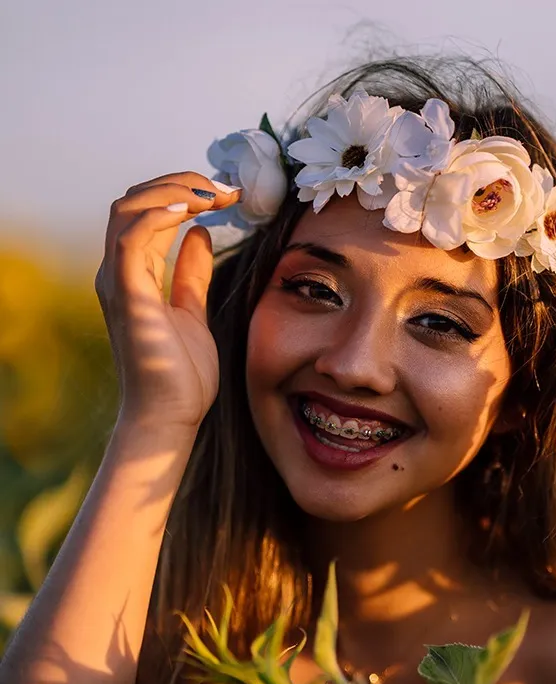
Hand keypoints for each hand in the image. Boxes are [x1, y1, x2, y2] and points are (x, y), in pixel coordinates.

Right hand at [95, 172, 240, 432]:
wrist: (171, 416)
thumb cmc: (180, 375)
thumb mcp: (193, 311)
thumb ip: (191, 274)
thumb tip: (200, 235)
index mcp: (134, 275)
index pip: (147, 213)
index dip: (183, 193)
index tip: (226, 195)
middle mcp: (119, 273)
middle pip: (134, 201)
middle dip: (179, 183)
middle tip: (223, 188)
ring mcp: (119, 283)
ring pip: (128, 210)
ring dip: (171, 191)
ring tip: (212, 194)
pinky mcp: (128, 297)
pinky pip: (131, 239)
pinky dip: (158, 215)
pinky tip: (192, 211)